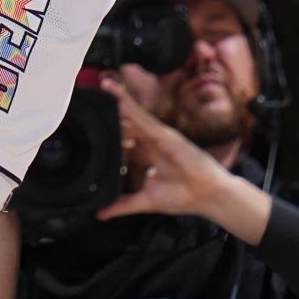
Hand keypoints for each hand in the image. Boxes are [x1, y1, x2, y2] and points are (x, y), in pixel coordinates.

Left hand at [94, 79, 270, 243]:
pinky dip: (133, 107)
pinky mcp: (166, 136)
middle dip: (112, 111)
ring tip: (105, 85)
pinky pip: (146, 119)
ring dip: (120, 99)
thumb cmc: (183, 195)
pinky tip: (120, 97)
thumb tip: (100, 214)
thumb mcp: (145, 201)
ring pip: (135, 115)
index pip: (124, 138)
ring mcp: (159, 137)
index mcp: (146, 154)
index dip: (109, 130)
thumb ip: (122, 205)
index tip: (91, 125)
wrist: (207, 197)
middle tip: (93, 101)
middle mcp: (152, 142)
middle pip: (128, 122)